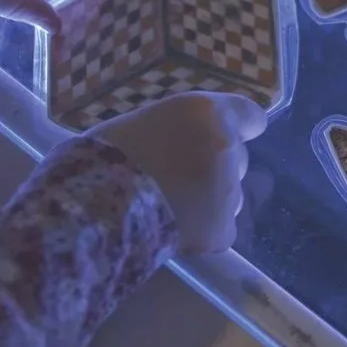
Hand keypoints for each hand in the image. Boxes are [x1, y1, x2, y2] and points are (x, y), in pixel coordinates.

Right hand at [92, 92, 267, 253]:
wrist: (95, 207)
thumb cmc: (105, 156)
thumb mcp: (144, 123)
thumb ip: (177, 129)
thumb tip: (183, 140)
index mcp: (207, 113)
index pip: (251, 117)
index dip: (238, 129)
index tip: (223, 138)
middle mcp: (226, 147)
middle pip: (236, 159)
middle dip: (215, 169)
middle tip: (178, 179)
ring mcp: (228, 192)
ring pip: (228, 196)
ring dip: (209, 201)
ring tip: (169, 208)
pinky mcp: (221, 231)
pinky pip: (219, 230)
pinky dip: (201, 232)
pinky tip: (171, 231)